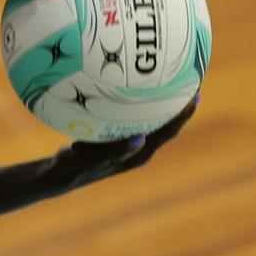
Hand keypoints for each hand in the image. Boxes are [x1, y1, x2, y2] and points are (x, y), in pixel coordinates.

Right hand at [48, 95, 197, 191]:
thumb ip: (112, 151)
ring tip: (167, 80)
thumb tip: (140, 139)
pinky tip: (131, 89)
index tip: (195, 93)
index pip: (168, 131)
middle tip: (188, 79)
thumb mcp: (88, 158)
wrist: (59, 175)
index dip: (183, 114)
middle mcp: (139, 149)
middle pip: (167, 125)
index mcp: (138, 155)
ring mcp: (129, 145)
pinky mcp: (118, 139)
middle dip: (179, 105)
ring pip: (153, 121)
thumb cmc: (71, 166)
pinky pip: (136, 118)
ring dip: (162, 103)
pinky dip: (141, 104)